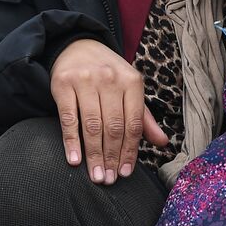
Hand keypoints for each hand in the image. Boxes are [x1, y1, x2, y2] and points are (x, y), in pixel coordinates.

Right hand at [50, 39, 168, 183]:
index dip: (130, 151)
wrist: (76, 46)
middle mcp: (110, 79)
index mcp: (131, 81)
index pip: (133, 124)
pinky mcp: (63, 83)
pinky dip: (72, 142)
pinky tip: (75, 160)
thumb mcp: (129, 89)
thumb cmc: (107, 73)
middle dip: (112, 157)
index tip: (126, 173)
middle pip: (113, 127)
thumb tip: (162, 142)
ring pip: (93, 125)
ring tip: (96, 176)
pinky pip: (68, 119)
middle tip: (109, 180)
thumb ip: (143, 117)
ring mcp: (85, 80)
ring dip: (94, 155)